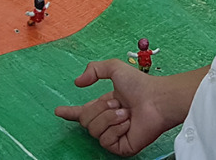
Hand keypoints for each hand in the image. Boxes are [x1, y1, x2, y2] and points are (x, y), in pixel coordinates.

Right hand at [53, 60, 195, 156]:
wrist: (156, 100)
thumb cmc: (140, 85)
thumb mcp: (114, 68)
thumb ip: (93, 69)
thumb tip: (77, 83)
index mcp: (105, 106)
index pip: (83, 111)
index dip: (70, 112)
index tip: (58, 111)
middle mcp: (108, 121)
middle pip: (85, 121)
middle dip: (99, 109)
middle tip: (117, 103)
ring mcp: (115, 135)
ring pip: (94, 131)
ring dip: (109, 118)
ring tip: (126, 113)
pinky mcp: (121, 147)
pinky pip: (105, 141)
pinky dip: (116, 129)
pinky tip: (128, 124)